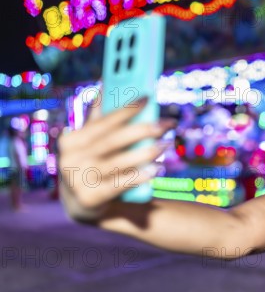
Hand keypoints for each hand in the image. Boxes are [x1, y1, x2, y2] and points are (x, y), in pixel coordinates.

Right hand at [57, 95, 175, 221]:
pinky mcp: (89, 199)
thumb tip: (103, 87)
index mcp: (71, 140)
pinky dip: (138, 176)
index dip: (126, 109)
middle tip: (166, 123)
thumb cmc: (91, 165)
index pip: (103, 121)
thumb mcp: (89, 143)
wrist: (80, 204)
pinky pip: (119, 184)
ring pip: (118, 162)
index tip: (148, 98)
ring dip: (146, 152)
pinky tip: (156, 169)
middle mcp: (70, 159)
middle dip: (143, 129)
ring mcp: (77, 180)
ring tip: (166, 144)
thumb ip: (97, 119)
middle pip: (113, 140)